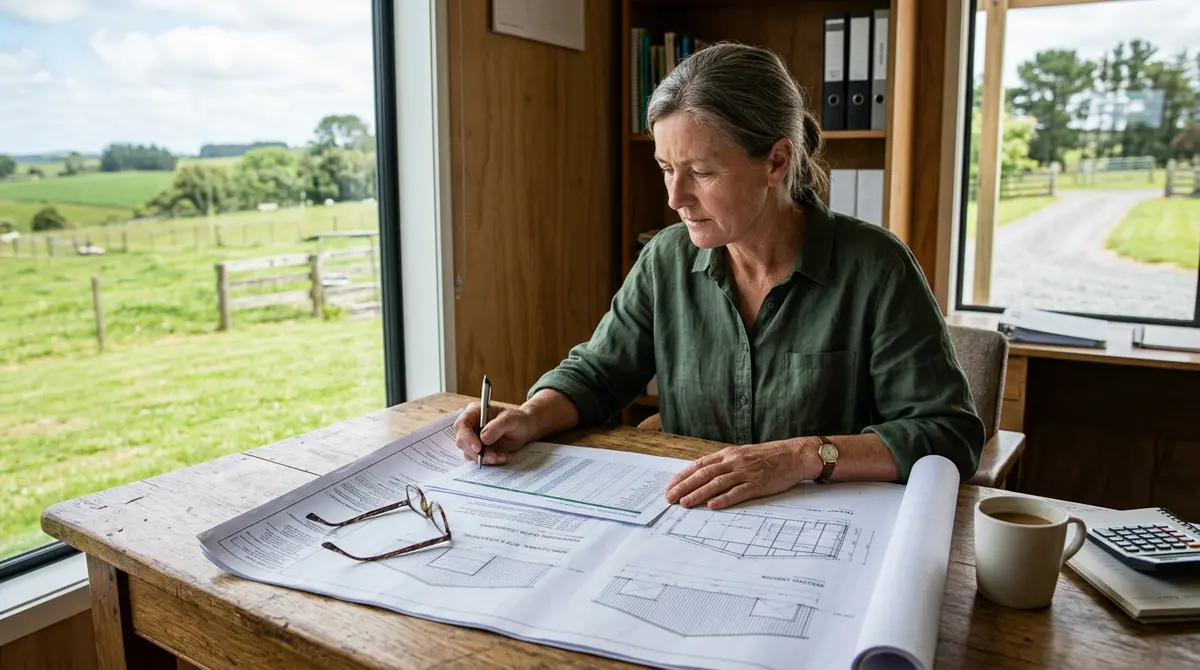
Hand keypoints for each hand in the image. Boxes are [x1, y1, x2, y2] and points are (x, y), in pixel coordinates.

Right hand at [453, 402, 536, 464]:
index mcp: (475, 412)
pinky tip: (504, 456)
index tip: (478, 448)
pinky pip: (480, 459)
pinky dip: (491, 461)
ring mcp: (474, 439)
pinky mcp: (480, 450)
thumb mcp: (510, 419)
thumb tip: (483, 438)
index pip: (462, 425)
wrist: (525, 429)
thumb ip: (497, 426)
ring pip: (470, 453)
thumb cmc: (517, 419)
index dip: (467, 437)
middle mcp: (471, 426)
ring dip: (486, 458)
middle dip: (477, 452)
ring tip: (503, 456)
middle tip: (493, 456)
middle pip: (462, 441)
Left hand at [664, 441, 808, 509]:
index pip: (700, 465)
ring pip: (717, 483)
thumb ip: (724, 465)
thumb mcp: (742, 455)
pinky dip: (724, 499)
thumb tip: (703, 476)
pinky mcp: (758, 484)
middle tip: (670, 498)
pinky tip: (712, 505)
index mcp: (728, 454)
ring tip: (685, 503)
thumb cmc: (768, 456)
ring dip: (699, 494)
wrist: (794, 455)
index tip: (670, 486)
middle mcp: (734, 462)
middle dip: (685, 486)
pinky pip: (738, 492)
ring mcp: (746, 473)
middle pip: (704, 474)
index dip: (683, 476)